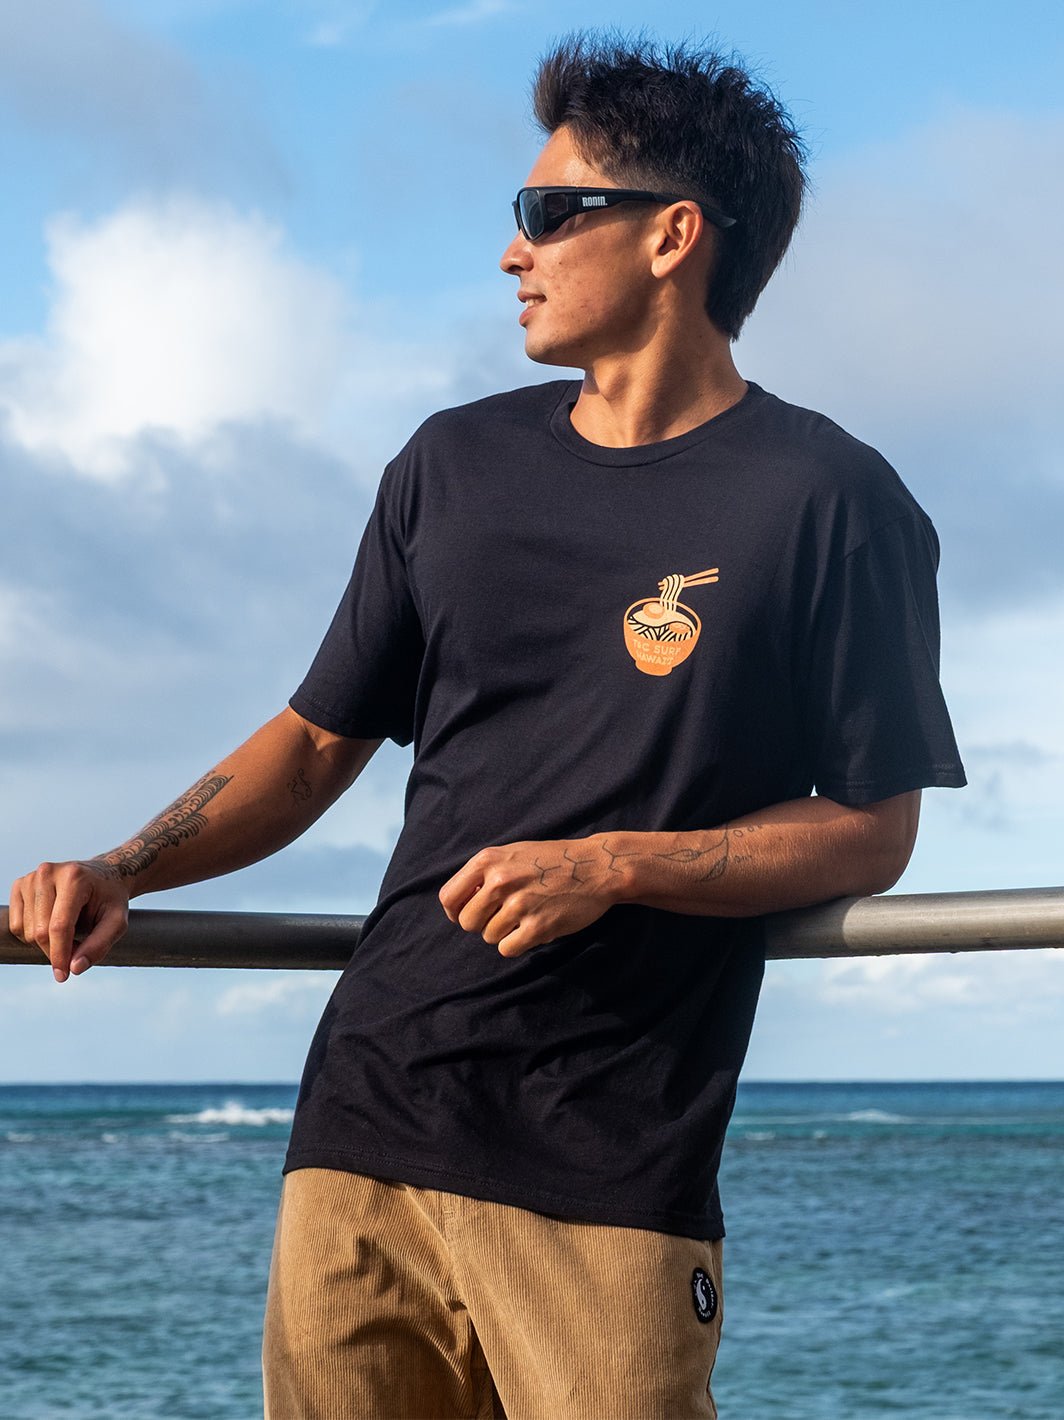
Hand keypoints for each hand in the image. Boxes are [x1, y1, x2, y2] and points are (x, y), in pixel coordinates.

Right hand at [7, 860, 130, 981]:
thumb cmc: (110, 900)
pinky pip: (16, 925)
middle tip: (77, 950)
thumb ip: (99, 945)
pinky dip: (33, 934)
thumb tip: (74, 968)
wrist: (103, 875)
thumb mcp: (117, 922)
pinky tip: (51, 925)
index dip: (59, 955)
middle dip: (56, 950)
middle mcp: (48, 872)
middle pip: (40, 931)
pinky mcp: (20, 885)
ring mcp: (31, 877)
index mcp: (74, 878)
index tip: (63, 976)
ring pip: (26, 931)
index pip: (59, 926)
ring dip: (45, 943)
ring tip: (69, 932)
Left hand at [438, 836, 621, 957]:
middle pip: (467, 922)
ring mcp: (519, 904)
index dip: (456, 912)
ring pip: (488, 937)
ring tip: (525, 916)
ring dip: (504, 933)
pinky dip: (517, 944)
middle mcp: (500, 880)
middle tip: (503, 916)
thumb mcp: (512, 853)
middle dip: (482, 924)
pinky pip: (507, 949)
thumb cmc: (551, 860)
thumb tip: (457, 904)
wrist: (595, 867)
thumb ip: (483, 874)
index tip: (470, 914)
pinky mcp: (538, 926)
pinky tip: (532, 929)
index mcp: (488, 860)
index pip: (449, 898)